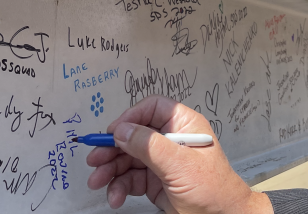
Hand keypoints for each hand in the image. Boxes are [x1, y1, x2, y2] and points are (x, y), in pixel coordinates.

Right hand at [86, 96, 272, 213]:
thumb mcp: (179, 164)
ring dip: (111, 170)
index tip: (113, 132)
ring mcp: (163, 161)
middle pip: (135, 135)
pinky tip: (114, 197)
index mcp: (184, 125)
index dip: (131, 117)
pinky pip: (131, 178)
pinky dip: (119, 187)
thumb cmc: (213, 189)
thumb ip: (149, 145)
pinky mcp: (156, 181)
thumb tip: (122, 130)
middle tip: (94, 160)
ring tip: (97, 182)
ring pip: (129, 158)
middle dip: (113, 148)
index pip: (153, 109)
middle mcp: (172, 140)